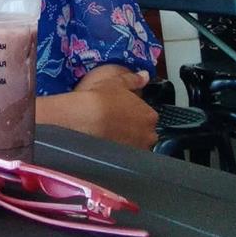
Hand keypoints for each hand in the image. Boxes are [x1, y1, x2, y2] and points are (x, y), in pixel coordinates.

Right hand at [38, 67, 158, 149]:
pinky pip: (125, 156)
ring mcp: (137, 150)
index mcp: (149, 115)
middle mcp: (149, 135)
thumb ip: (133, 79)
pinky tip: (106, 146)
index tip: (122, 110)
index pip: (147, 115)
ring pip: (135, 145)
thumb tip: (145, 75)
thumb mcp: (116, 82)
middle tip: (116, 123)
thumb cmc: (101, 97)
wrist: (85, 119)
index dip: (134, 112)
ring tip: (109, 136)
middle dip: (134, 129)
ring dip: (127, 141)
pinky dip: (119, 152)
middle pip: (144, 132)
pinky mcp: (126, 161)